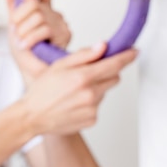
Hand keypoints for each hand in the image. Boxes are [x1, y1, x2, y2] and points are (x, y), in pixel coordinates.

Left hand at [4, 0, 71, 83]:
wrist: (29, 74)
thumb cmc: (24, 52)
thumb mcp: (13, 24)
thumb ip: (12, 4)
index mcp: (43, 9)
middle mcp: (53, 14)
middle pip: (34, 3)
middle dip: (19, 17)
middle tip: (16, 31)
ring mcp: (60, 24)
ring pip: (38, 16)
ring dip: (23, 31)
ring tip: (22, 42)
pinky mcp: (64, 36)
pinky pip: (44, 29)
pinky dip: (29, 38)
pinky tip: (25, 46)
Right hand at [22, 43, 136, 134]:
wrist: (33, 116)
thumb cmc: (42, 90)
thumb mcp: (58, 66)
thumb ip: (83, 55)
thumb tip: (102, 46)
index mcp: (82, 77)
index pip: (113, 64)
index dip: (126, 56)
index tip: (134, 51)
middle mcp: (91, 94)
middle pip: (114, 77)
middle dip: (106, 72)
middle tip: (87, 73)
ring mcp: (93, 109)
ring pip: (104, 92)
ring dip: (95, 88)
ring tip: (73, 91)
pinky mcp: (92, 120)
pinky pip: (98, 106)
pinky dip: (90, 102)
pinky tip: (73, 103)